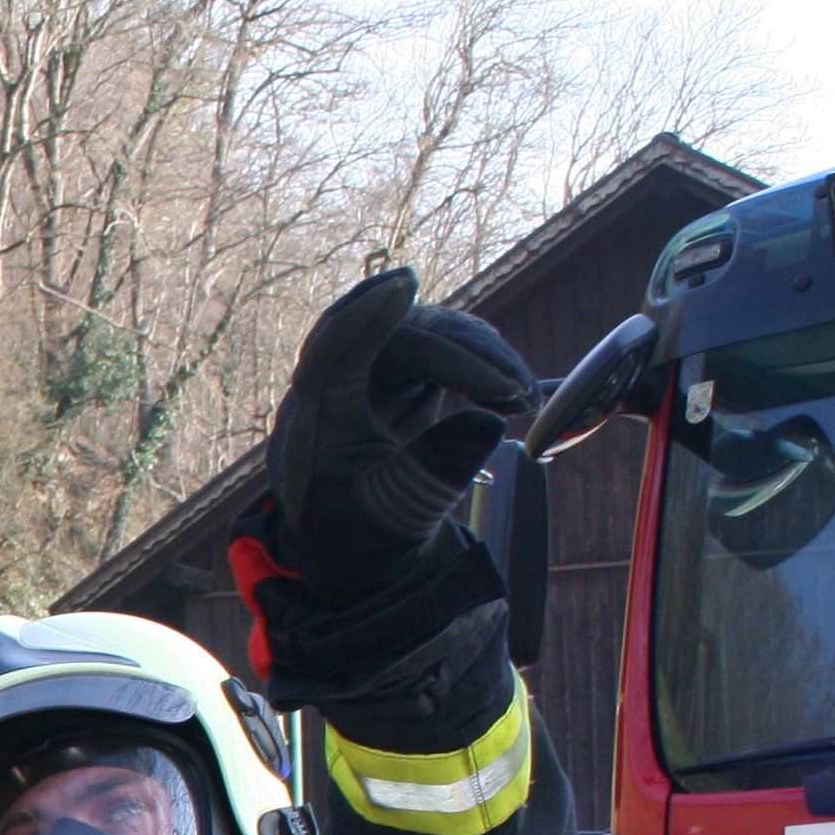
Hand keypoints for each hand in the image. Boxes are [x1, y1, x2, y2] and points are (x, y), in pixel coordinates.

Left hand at [267, 267, 535, 587]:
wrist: (369, 550)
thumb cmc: (368, 538)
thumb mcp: (399, 517)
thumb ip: (437, 472)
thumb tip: (488, 421)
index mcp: (313, 422)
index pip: (328, 355)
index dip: (362, 317)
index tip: (403, 284)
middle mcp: (334, 388)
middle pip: (393, 338)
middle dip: (458, 354)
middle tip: (512, 390)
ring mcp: (366, 374)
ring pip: (424, 334)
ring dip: (479, 357)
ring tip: (521, 399)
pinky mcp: (397, 372)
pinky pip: (441, 347)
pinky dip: (479, 364)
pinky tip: (510, 393)